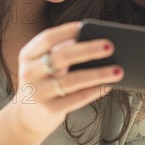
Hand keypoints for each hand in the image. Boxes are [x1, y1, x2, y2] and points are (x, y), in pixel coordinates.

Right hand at [11, 21, 122, 139]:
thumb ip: (60, 52)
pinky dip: (94, 91)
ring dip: (98, 74)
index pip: (47, 38)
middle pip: (62, 57)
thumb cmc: (42, 82)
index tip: (87, 26)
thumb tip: (94, 42)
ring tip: (118, 70)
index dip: (67, 31)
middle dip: (88, 50)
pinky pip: (77, 99)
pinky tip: (108, 86)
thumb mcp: (42, 65)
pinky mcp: (49, 110)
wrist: (25, 118)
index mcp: (27, 55)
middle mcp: (29, 72)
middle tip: (110, 46)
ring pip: (73, 80)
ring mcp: (38, 92)